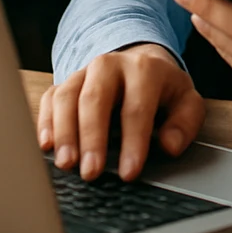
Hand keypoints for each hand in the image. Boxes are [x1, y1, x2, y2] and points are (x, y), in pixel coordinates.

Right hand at [37, 43, 205, 181]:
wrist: (140, 61)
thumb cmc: (163, 89)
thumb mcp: (186, 101)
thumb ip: (185, 123)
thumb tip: (169, 146)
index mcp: (145, 69)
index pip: (136, 107)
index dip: (133, 142)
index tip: (129, 172)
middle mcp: (110, 65)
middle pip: (95, 99)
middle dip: (92, 137)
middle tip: (91, 172)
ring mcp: (83, 73)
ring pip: (67, 97)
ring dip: (64, 132)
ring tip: (67, 164)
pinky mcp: (64, 83)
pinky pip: (50, 98)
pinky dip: (45, 122)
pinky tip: (47, 146)